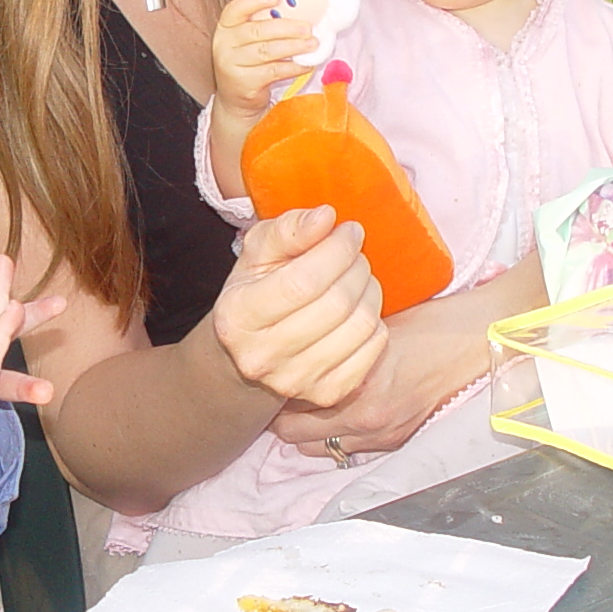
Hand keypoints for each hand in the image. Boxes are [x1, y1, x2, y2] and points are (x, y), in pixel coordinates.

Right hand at [209, 206, 386, 408]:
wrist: (248, 355)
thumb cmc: (256, 293)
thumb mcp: (257, 254)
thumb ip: (287, 230)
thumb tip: (325, 217)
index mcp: (237, 316)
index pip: (302, 281)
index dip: (336, 251)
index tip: (349, 231)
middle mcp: (261, 357)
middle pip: (336, 304)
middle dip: (357, 267)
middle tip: (355, 253)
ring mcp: (295, 382)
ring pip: (359, 326)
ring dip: (370, 291)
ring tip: (358, 278)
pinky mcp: (326, 394)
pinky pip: (373, 349)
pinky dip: (375, 323)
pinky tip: (358, 311)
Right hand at [212, 0, 318, 122]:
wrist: (235, 98)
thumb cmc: (247, 63)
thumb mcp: (247, 41)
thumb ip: (262, 25)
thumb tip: (297, 12)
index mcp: (225, 28)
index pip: (236, 8)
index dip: (256, 1)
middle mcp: (224, 45)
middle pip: (257, 31)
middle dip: (286, 28)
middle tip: (307, 28)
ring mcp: (232, 65)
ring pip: (267, 51)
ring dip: (293, 47)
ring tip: (312, 44)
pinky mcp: (244, 83)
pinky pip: (274, 71)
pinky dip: (293, 67)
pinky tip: (306, 64)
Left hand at [270, 257, 538, 455]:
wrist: (475, 341)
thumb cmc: (426, 325)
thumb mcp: (367, 330)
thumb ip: (332, 348)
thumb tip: (296, 350)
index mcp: (356, 389)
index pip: (290, 409)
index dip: (275, 392)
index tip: (271, 377)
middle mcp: (366, 422)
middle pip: (296, 439)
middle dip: (284, 419)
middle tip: (282, 394)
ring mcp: (383, 437)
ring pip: (322, 450)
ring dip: (310, 431)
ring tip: (309, 405)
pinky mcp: (397, 442)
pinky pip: (352, 449)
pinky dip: (339, 435)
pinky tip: (341, 412)